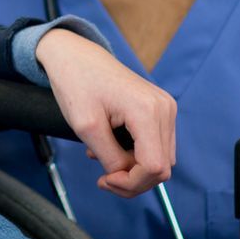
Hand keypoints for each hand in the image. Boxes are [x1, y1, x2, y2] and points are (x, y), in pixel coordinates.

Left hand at [35, 29, 175, 195]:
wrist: (74, 54)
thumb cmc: (76, 83)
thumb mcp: (86, 127)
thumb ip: (111, 158)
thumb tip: (127, 178)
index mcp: (148, 111)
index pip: (154, 168)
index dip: (131, 184)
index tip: (104, 180)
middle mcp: (164, 109)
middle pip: (161, 168)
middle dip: (132, 179)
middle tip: (102, 177)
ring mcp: (164, 107)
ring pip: (160, 159)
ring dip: (133, 167)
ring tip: (101, 155)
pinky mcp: (159, 108)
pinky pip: (155, 144)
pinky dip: (135, 154)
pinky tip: (111, 146)